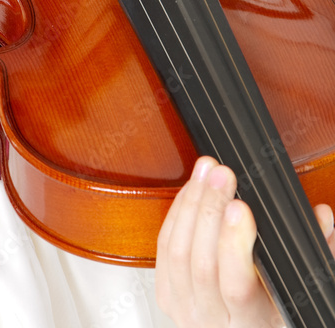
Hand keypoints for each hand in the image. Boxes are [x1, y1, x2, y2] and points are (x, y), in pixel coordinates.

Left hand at [155, 156, 334, 327]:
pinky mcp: (167, 293)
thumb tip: (322, 216)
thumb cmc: (271, 313)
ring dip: (191, 204)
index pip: (236, 286)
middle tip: (222, 174)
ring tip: (206, 171)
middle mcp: (211, 321)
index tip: (241, 207)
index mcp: (250, 323)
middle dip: (210, 210)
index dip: (234, 244)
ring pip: (178, 251)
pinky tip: (191, 189)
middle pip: (202, 263)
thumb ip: (316, 255)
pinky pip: (164, 248)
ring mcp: (184, 308)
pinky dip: (176, 213)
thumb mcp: (298, 293)